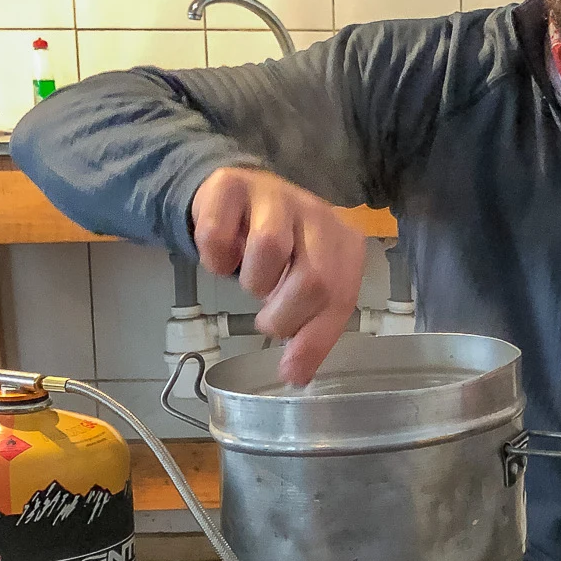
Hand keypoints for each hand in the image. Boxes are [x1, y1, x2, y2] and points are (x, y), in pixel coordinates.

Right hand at [190, 166, 365, 383]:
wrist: (238, 197)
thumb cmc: (281, 251)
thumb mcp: (303, 288)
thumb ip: (309, 328)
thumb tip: (295, 375)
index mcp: (344, 243)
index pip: (341, 297)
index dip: (315, 339)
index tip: (291, 371)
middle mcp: (317, 213)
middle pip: (313, 278)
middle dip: (283, 315)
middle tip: (269, 321)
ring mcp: (275, 194)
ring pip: (269, 249)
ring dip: (253, 281)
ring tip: (252, 279)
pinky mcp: (232, 185)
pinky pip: (218, 235)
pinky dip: (216, 259)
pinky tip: (224, 255)